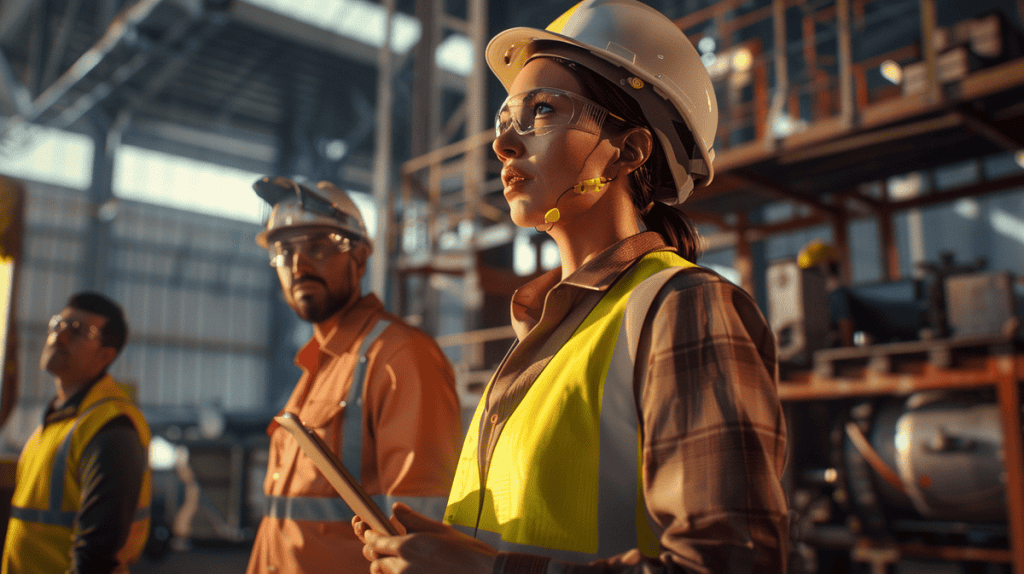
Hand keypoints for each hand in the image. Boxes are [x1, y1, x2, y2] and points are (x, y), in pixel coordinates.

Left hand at [352, 502, 496, 573]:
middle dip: (376, 555)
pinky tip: (409, 569)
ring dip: (385, 569)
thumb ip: (413, 520)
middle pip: (376, 562)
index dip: (370, 537)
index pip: (376, 542)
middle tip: (383, 550)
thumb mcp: (440, 530)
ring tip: (396, 562)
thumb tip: (396, 508)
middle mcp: (404, 566)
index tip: (369, 533)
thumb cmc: (467, 551)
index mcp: (408, 546)